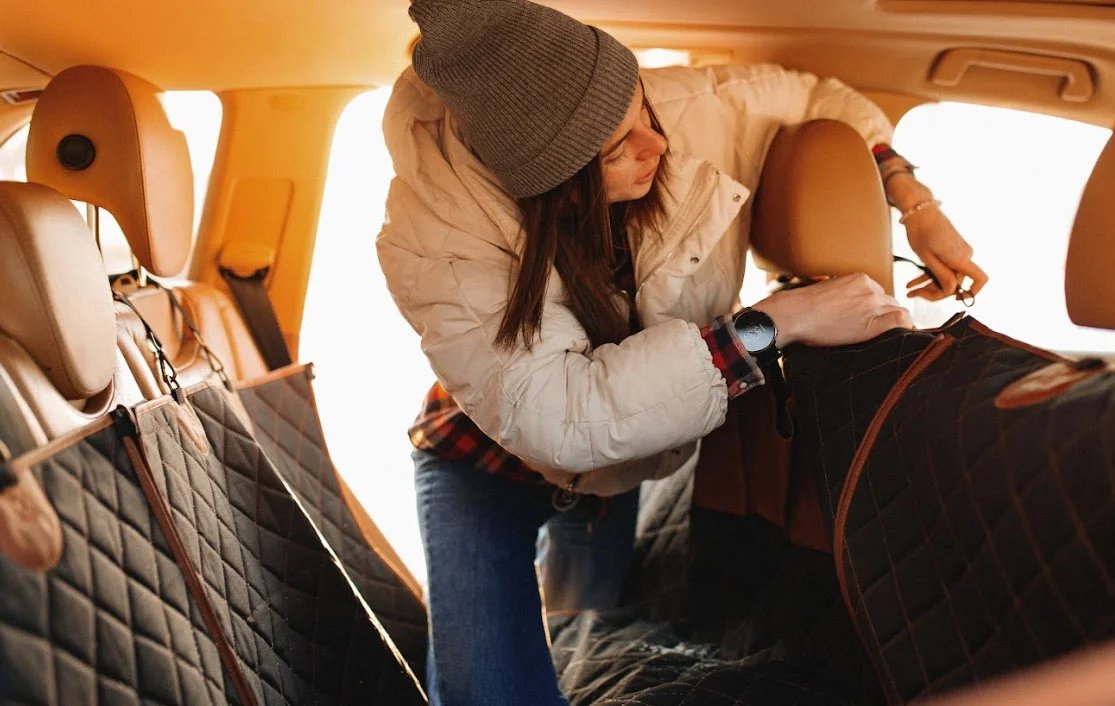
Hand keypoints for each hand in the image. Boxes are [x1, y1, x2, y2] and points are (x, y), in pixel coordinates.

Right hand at [752, 273, 913, 347]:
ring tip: (883, 337)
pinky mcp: (873, 321)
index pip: (880, 295)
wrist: (795, 314)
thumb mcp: (829, 292)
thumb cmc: (804, 308)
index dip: (877, 309)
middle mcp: (870, 289)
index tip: (869, 320)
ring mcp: (872, 304)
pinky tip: (902, 336)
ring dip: (893, 324)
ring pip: (898, 312)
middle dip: (885, 316)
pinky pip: (901, 321)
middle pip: (890, 303)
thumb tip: (846, 310)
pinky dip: (905, 327)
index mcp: (860, 279)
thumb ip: (845, 296)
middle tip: (873, 332)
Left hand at [902, 206, 988, 300]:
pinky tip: (913, 283)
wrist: (919, 210)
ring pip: (947, 276)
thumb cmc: (921, 231)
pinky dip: (930, 275)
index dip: (972, 292)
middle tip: (913, 293)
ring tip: (909, 289)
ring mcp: (959, 252)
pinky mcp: (952, 250)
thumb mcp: (927, 257)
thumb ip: (941, 275)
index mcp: (960, 258)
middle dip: (934, 291)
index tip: (954, 299)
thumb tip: (952, 291)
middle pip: (955, 282)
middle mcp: (964, 256)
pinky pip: (944, 267)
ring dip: (928, 285)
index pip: (979, 279)